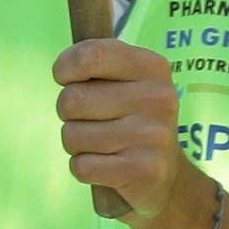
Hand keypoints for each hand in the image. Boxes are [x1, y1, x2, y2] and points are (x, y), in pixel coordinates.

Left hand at [51, 37, 185, 226]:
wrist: (164, 174)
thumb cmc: (130, 117)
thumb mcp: (125, 79)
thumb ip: (94, 62)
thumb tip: (63, 68)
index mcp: (152, 67)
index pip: (91, 55)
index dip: (65, 67)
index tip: (65, 78)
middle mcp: (157, 99)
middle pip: (72, 99)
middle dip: (69, 113)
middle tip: (91, 119)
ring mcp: (152, 136)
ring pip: (72, 136)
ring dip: (76, 143)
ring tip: (101, 144)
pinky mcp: (142, 171)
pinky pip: (82, 166)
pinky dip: (83, 167)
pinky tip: (105, 165)